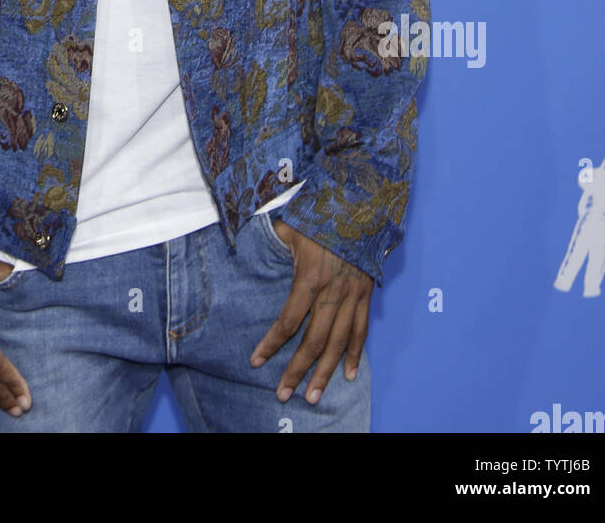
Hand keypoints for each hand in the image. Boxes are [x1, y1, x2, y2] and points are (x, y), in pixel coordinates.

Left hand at [250, 220, 372, 404]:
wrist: (361, 207)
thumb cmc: (320, 217)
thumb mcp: (290, 228)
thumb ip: (270, 241)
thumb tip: (238, 239)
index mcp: (309, 277)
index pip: (288, 320)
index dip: (272, 343)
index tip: (257, 361)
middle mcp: (332, 293)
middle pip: (313, 341)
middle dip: (297, 370)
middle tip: (284, 394)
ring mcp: (351, 296)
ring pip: (338, 343)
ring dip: (325, 373)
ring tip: (314, 396)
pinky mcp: (366, 296)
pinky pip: (361, 331)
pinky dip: (355, 354)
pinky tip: (348, 374)